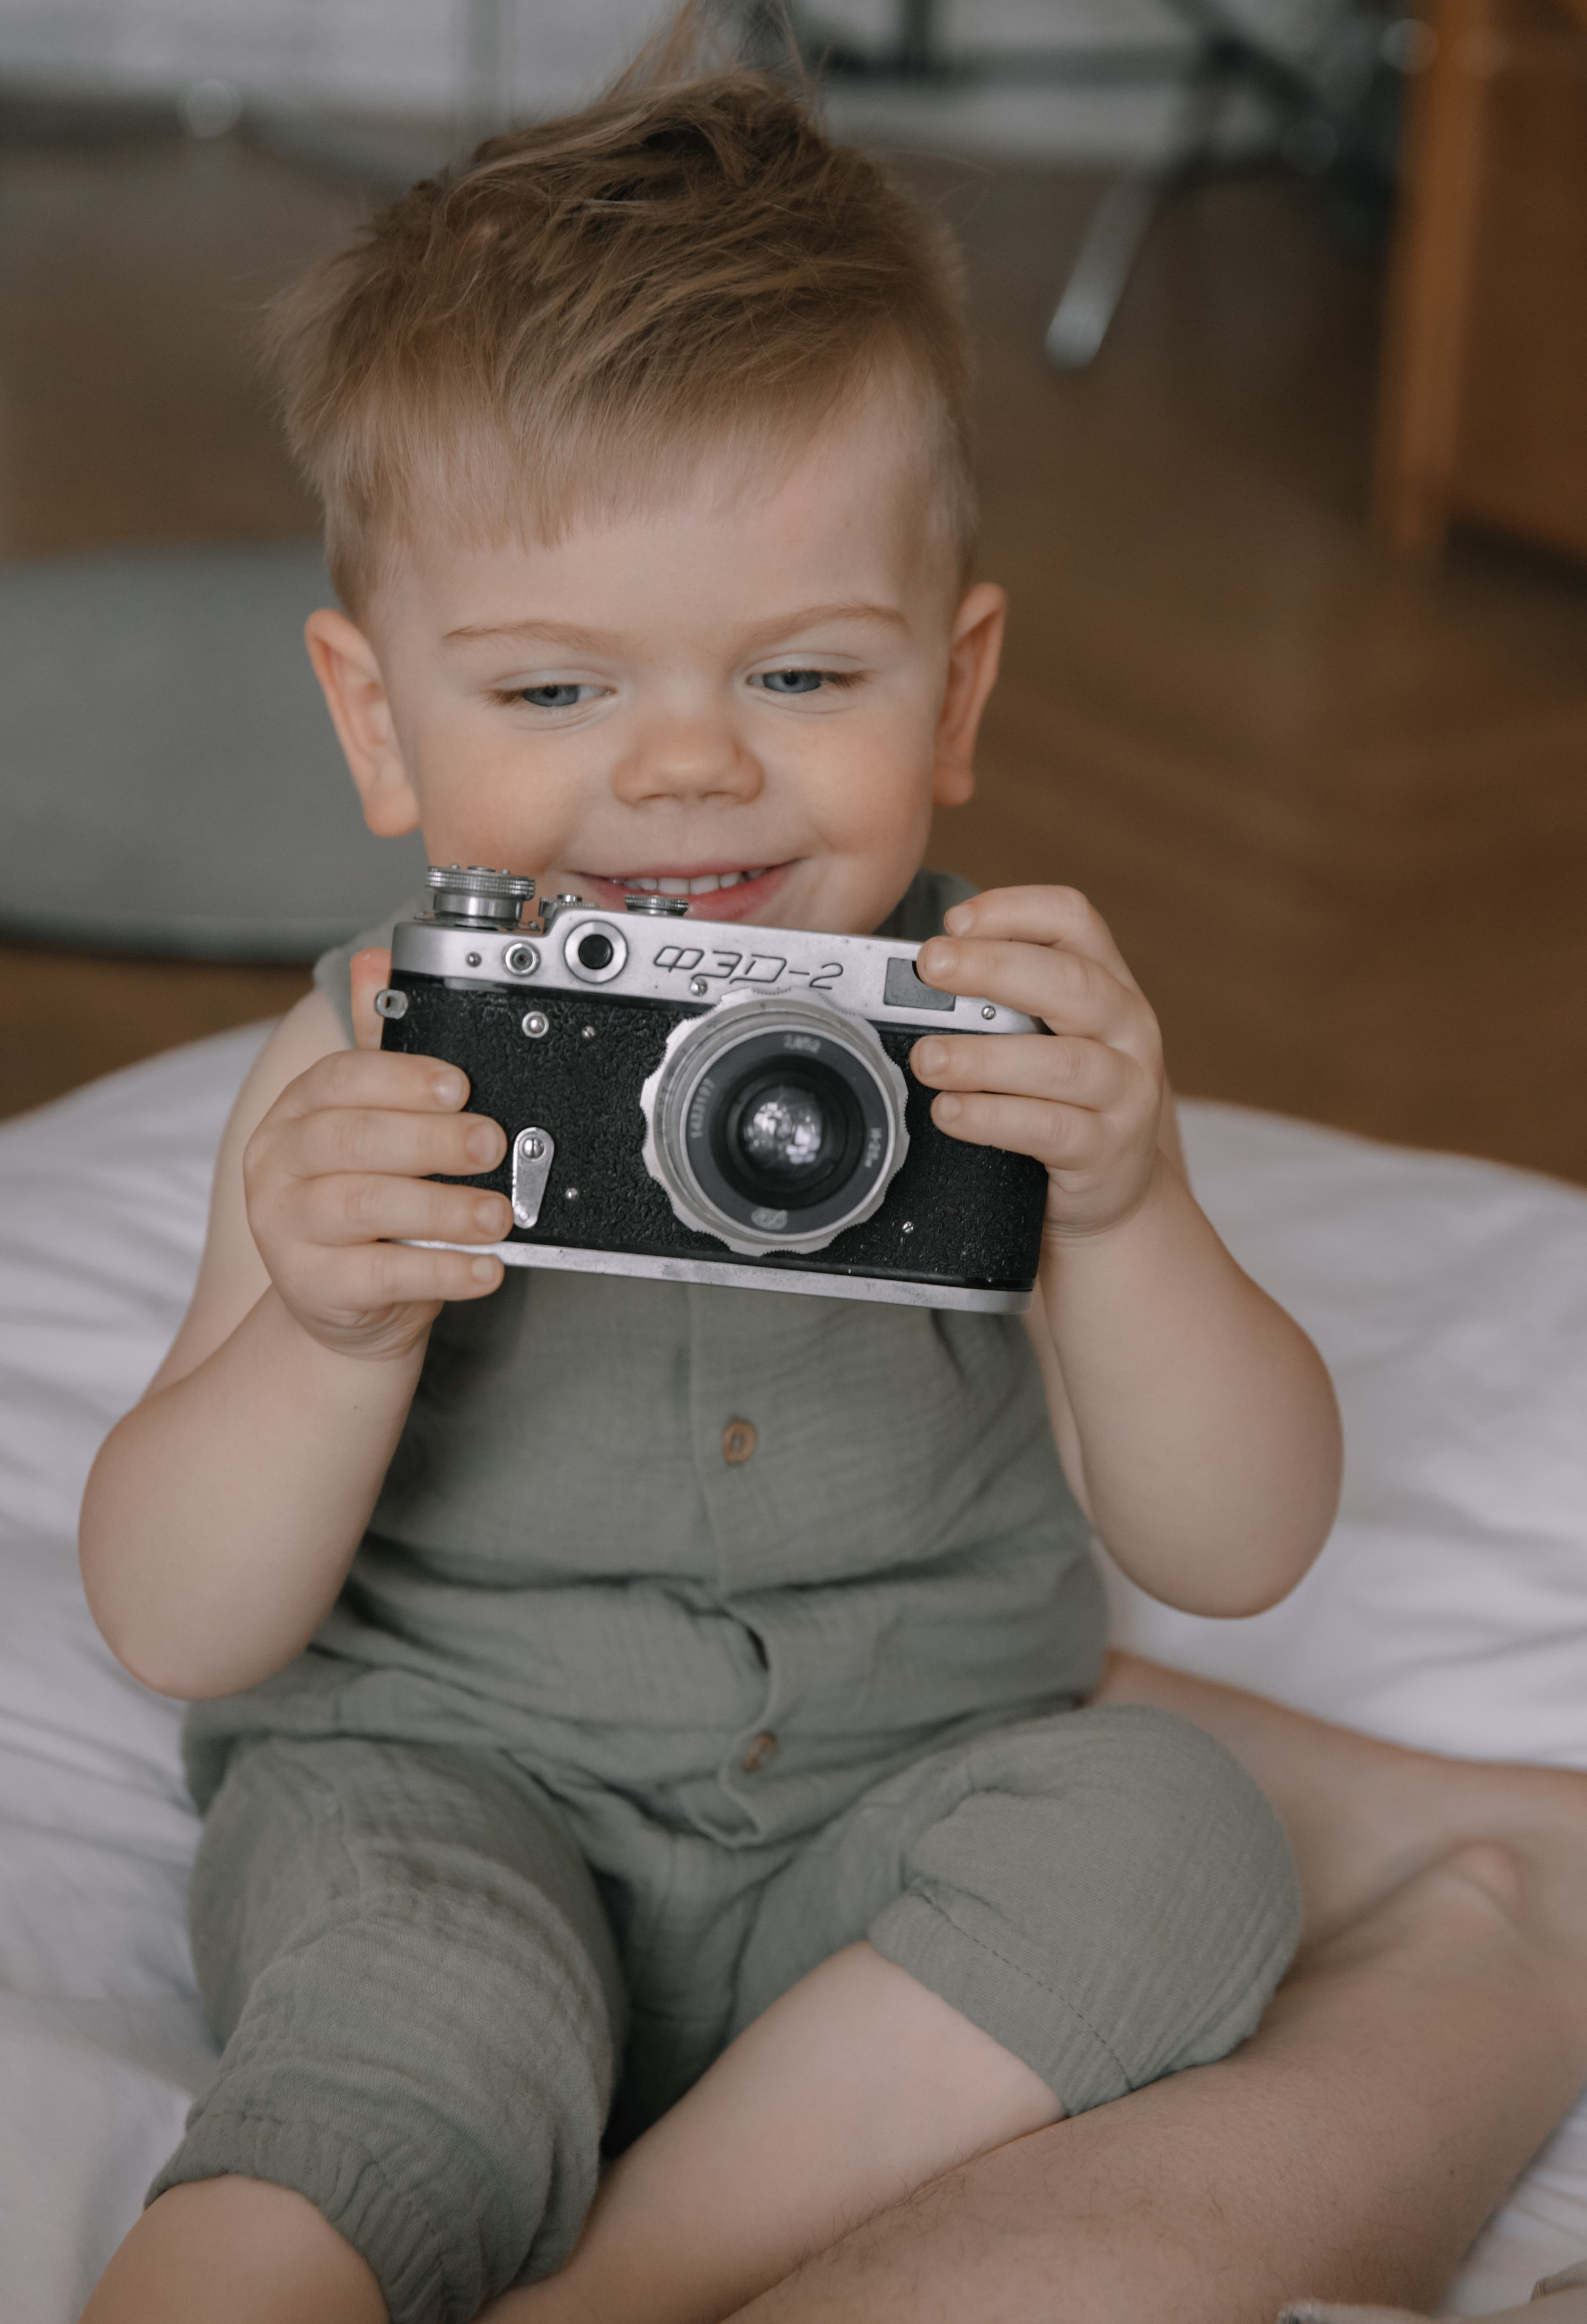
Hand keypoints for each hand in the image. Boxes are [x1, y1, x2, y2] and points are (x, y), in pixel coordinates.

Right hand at [241, 948, 510, 1357]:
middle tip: (494, 1142)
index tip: (460, 1085)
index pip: (338, 1080)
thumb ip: (381, 1053)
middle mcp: (278, 1164)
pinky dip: (440, 1270)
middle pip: (352, 1141)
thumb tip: (375, 961)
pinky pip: (380, 1274)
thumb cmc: (369, 1203)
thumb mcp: (372, 1124)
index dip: (400, 1079)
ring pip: (364, 1206)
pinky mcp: (312, 1287)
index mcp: (296, 1112)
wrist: (343, 1300)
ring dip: (442, 1206)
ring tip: (500, 1213)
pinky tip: (485, 1268)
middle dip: (430, 1139)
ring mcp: (286, 1229)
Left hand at [910, 887, 1164, 1239]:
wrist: (1112, 1191)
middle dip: (995, 967)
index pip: (1074, 920)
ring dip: (985, 1056)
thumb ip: (998, 1002)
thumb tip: (903, 980)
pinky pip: (1049, 1129)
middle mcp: (1128, 1028)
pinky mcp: (1107, 1151)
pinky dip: (993, 1118)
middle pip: (1071, 981)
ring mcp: (1125, 1091)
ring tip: (928, 1058)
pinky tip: (950, 1112)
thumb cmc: (1061, 1099)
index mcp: (1108, 983)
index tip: (955, 921)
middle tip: (931, 966)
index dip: (1014, 909)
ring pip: (1062, 1063)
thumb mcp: (1045, 1035)